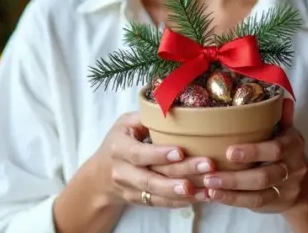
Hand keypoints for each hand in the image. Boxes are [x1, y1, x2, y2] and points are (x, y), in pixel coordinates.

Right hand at [90, 112, 209, 208]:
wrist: (99, 176)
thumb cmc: (119, 142)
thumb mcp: (124, 124)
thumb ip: (145, 116)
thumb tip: (172, 103)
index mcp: (119, 148)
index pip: (139, 153)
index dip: (159, 154)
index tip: (181, 151)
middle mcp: (122, 172)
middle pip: (152, 177)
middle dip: (181, 173)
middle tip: (207, 166)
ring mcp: (130, 189)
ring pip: (157, 194)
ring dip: (183, 193)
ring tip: (207, 188)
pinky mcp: (139, 201)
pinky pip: (160, 203)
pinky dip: (180, 202)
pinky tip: (200, 197)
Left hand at [200, 126, 306, 212]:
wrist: (302, 183)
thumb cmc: (283, 149)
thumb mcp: (285, 131)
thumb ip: (279, 116)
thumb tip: (278, 96)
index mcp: (293, 144)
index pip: (276, 149)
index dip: (254, 152)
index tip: (229, 152)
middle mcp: (293, 167)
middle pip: (265, 176)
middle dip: (236, 177)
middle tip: (210, 175)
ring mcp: (285, 188)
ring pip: (258, 193)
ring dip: (231, 190)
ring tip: (208, 186)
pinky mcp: (275, 203)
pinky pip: (254, 203)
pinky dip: (233, 200)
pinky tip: (214, 195)